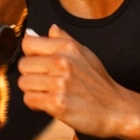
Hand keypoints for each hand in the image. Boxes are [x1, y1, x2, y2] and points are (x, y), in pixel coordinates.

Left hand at [18, 25, 137, 138]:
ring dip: (32, 90)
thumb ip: (61, 39)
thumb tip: (37, 30)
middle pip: (23, 65)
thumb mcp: (84, 53)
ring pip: (23, 83)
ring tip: (47, 93)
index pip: (28, 43)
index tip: (38, 63)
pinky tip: (48, 103)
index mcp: (67, 47)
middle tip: (44, 82)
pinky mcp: (57, 103)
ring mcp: (59, 83)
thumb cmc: (98, 82)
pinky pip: (29, 100)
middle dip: (30, 75)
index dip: (30, 55)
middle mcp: (62, 62)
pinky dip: (35, 104)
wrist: (116, 109)